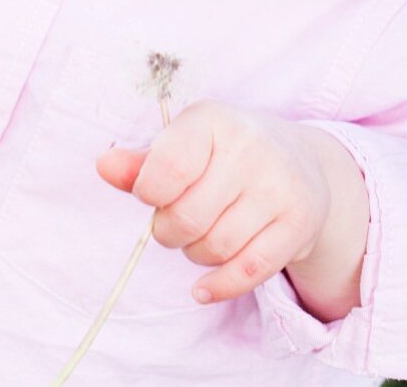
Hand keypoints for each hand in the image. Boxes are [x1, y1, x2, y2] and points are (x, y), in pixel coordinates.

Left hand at [95, 99, 332, 304]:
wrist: (303, 162)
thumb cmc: (227, 152)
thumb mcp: (186, 143)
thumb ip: (142, 162)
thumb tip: (103, 166)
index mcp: (213, 120)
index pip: (166, 169)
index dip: (149, 193)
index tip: (154, 194)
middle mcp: (250, 147)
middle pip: (187, 218)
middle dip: (170, 231)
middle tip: (178, 221)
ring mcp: (279, 185)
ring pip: (215, 248)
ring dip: (197, 253)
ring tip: (204, 233)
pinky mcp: (299, 222)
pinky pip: (249, 271)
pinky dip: (219, 285)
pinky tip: (205, 286)